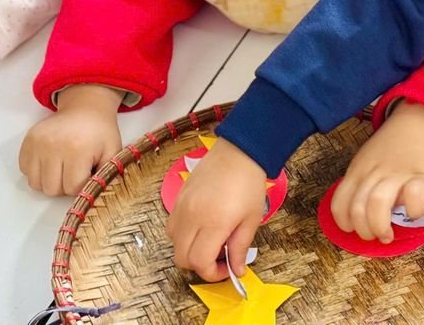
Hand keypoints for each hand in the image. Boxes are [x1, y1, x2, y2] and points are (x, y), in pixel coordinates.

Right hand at [19, 84, 124, 195]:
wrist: (85, 107)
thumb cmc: (100, 131)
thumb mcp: (113, 151)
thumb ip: (106, 176)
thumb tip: (95, 196)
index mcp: (77, 149)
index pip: (72, 188)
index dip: (82, 185)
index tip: (87, 173)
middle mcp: (53, 146)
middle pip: (52, 189)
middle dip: (65, 186)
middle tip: (75, 171)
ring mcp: (37, 143)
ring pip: (36, 184)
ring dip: (49, 181)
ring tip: (62, 167)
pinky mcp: (28, 141)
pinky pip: (25, 171)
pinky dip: (37, 172)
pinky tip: (50, 161)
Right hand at [167, 138, 266, 281]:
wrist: (240, 151)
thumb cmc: (250, 183)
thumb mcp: (252, 219)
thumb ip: (241, 247)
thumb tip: (236, 270)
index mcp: (213, 223)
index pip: (199, 262)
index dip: (211, 274)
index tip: (225, 269)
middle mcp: (192, 216)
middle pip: (181, 257)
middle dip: (198, 265)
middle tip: (218, 256)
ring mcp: (182, 205)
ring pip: (173, 242)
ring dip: (188, 249)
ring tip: (209, 239)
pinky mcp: (178, 196)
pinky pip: (172, 224)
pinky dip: (182, 234)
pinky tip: (201, 226)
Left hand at [331, 100, 423, 242]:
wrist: (418, 123)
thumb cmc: (391, 149)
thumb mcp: (366, 162)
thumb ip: (360, 185)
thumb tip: (359, 218)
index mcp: (357, 172)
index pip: (339, 204)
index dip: (345, 223)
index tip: (356, 229)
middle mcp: (374, 174)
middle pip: (357, 209)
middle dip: (364, 231)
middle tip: (376, 235)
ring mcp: (397, 174)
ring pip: (378, 204)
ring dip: (380, 226)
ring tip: (388, 235)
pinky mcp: (422, 177)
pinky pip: (414, 196)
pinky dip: (412, 211)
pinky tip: (413, 214)